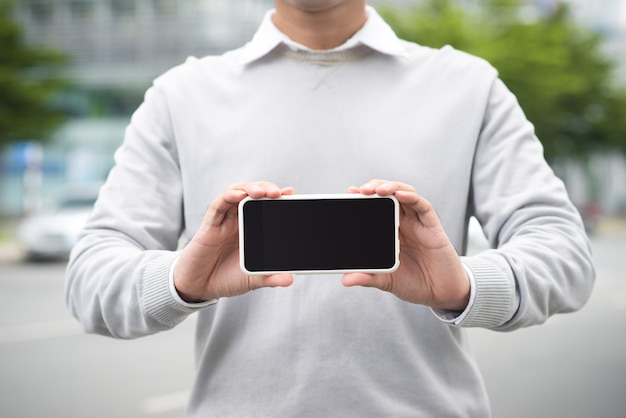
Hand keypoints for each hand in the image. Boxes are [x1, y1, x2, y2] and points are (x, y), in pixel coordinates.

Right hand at [173, 182, 294, 302]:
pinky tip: (239, 195)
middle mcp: (239, 221)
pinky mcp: (210, 224)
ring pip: (237, 193)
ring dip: (250, 188)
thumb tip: (289, 280)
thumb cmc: (225, 279)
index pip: (266, 206)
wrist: (199, 288)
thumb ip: (269, 278)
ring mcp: (224, 220)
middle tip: (279, 193)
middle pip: (253, 195)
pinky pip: (219, 204)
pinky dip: (229, 196)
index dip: (277, 198)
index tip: (290, 194)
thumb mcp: (251, 281)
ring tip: (263, 192)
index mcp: (252, 229)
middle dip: (266, 189)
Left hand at [344, 180, 469, 310]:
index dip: (363, 198)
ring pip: (405, 194)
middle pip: (388, 195)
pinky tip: (400, 195)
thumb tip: (345, 280)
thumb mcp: (386, 281)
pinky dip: (411, 197)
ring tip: (377, 189)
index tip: (349, 193)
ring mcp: (417, 223)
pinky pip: (422, 206)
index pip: (375, 208)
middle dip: (374, 188)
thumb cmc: (415, 283)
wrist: (441, 293)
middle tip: (360, 191)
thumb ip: (368, 278)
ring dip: (391, 187)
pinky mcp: (432, 226)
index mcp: (389, 232)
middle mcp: (403, 223)